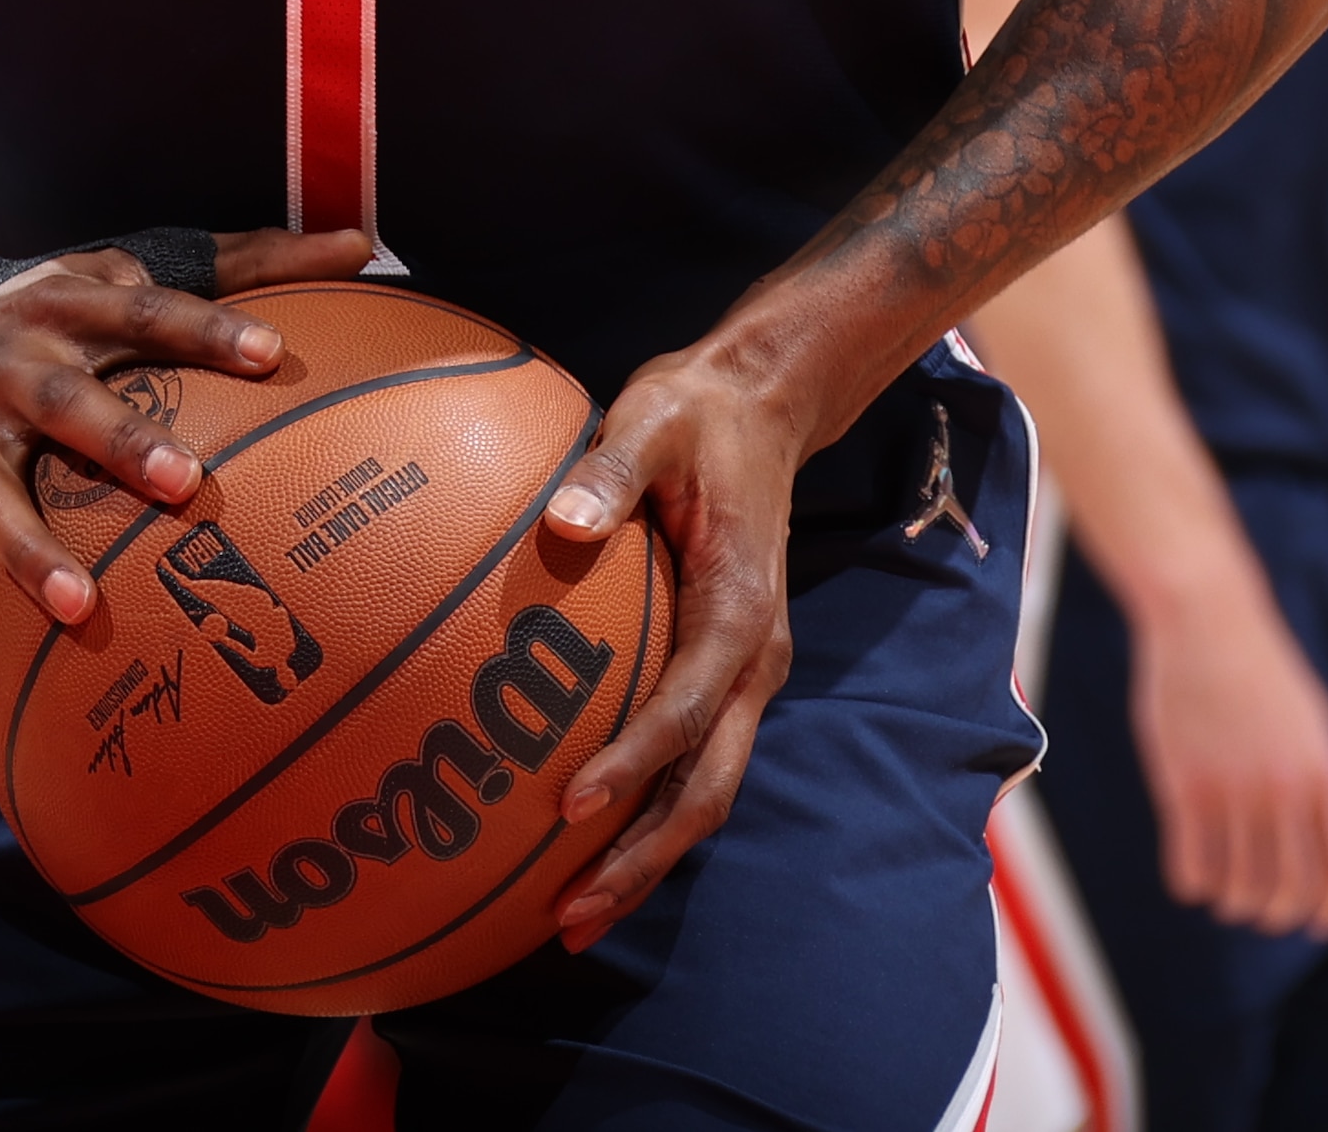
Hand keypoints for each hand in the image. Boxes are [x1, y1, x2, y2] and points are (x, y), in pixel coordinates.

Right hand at [0, 226, 373, 725]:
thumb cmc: (69, 314)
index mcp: (67, 304)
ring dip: (28, 552)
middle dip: (118, 441)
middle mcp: (4, 364)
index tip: (270, 355)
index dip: (204, 328)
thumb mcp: (134, 270)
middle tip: (183, 483)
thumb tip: (362, 244)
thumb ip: (247, 264)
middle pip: (62, 401)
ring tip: (80, 608)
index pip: (144, 313)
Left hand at [531, 346, 805, 947]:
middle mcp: (754, 661)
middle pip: (707, 788)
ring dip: (646, 857)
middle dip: (643, 859)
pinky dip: (648, 815)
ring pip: (705, 792)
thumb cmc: (696, 414)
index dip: (632, 763)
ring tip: (571, 918)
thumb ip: (610, 470)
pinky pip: (692, 764)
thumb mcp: (652, 418)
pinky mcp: (724, 675)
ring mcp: (745, 677)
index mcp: (740, 608)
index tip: (568, 806)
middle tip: (568, 917)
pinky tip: (585, 846)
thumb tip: (565, 522)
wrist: (762, 408)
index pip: (686, 707)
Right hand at [1131, 578, 1327, 936]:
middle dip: (1277, 917)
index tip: (1319, 926)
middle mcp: (1285, 789)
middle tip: (1260, 913)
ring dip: (1233, 905)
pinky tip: (1191, 879)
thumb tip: (1320, 841)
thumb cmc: (1259, 666)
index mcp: (1326, 773)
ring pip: (1240, 888)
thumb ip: (1319, 781)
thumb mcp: (1311, 722)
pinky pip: (1191, 865)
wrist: (1206, 616)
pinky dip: (1193, 886)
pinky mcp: (1184, 784)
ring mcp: (1233, 789)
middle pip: (1291, 890)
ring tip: (1225, 897)